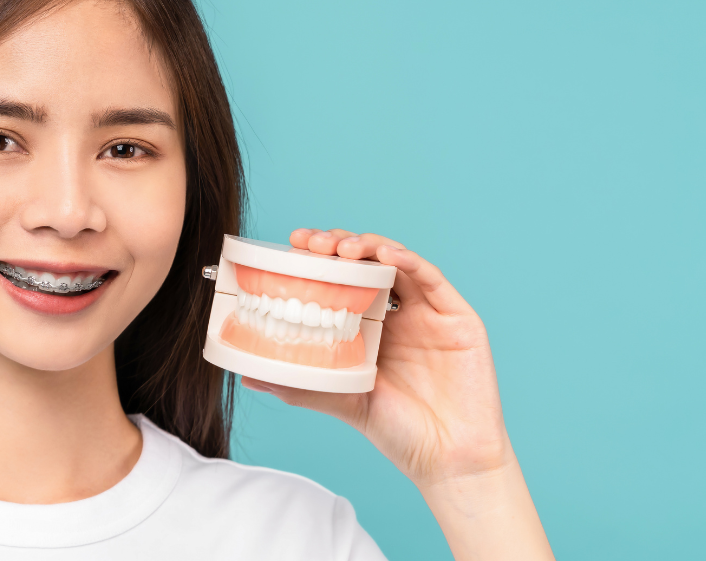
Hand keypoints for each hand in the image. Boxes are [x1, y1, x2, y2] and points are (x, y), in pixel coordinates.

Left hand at [243, 228, 506, 485]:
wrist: (448, 461)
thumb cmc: (397, 432)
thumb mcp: (340, 400)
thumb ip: (298, 384)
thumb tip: (247, 375)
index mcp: (371, 328)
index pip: (343, 279)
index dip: (319, 258)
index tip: (292, 246)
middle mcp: (400, 314)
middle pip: (368, 262)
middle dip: (338, 245)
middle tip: (312, 244)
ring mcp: (429, 313)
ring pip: (398, 260)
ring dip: (369, 245)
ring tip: (342, 249)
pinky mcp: (458, 318)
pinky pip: (432, 278)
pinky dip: (408, 260)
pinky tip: (385, 255)